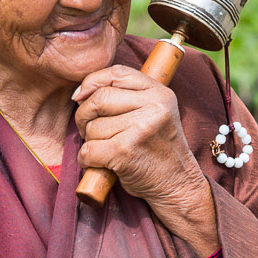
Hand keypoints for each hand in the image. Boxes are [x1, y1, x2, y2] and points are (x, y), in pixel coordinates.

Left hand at [73, 65, 218, 255]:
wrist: (177, 184)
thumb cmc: (157, 148)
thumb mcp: (155, 113)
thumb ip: (129, 96)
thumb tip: (80, 91)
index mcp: (160, 92)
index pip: (116, 73)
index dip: (91, 82)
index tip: (80, 96)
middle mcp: (153, 107)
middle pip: (99, 98)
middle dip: (84, 115)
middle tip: (88, 130)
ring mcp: (140, 129)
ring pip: (93, 126)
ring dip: (89, 142)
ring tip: (105, 149)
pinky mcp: (126, 152)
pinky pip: (89, 149)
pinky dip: (86, 159)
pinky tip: (98, 164)